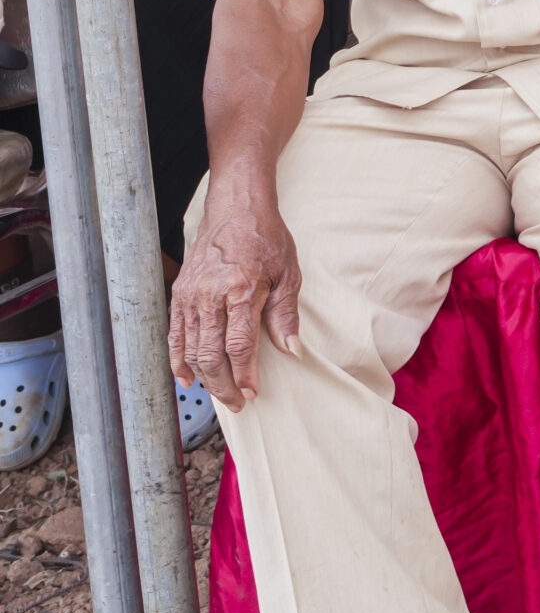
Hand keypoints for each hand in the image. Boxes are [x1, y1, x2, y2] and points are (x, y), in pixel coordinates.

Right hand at [168, 178, 299, 408]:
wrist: (236, 209)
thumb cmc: (267, 239)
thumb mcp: (288, 273)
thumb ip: (285, 314)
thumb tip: (291, 350)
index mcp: (241, 290)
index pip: (239, 345)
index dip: (244, 374)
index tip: (253, 392)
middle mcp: (210, 296)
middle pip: (210, 354)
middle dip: (223, 384)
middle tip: (237, 403)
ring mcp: (190, 296)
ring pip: (189, 349)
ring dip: (202, 378)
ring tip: (219, 395)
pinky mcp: (178, 294)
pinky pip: (174, 335)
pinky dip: (178, 360)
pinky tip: (186, 378)